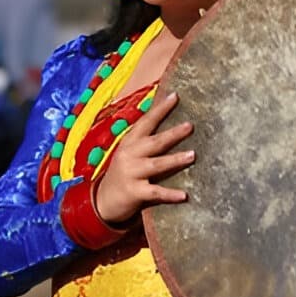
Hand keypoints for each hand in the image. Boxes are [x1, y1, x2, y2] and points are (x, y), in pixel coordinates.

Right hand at [93, 92, 194, 224]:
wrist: (103, 200)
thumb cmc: (124, 173)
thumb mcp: (130, 153)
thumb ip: (146, 142)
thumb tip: (173, 126)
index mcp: (130, 142)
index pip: (146, 122)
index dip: (160, 109)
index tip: (175, 96)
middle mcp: (129, 155)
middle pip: (154, 142)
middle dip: (173, 134)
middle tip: (190, 126)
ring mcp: (131, 173)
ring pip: (156, 164)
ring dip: (175, 159)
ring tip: (193, 155)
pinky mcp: (134, 192)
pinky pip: (156, 192)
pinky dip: (170, 194)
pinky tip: (184, 195)